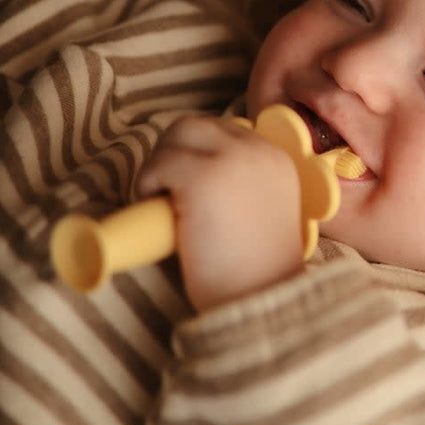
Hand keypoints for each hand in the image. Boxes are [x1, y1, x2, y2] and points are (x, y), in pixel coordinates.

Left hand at [135, 116, 305, 310]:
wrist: (260, 299)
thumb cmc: (255, 270)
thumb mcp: (262, 211)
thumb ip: (242, 184)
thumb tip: (190, 175)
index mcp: (276, 158)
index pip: (222, 131)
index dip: (196, 155)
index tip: (187, 188)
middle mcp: (258, 149)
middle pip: (194, 126)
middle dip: (173, 154)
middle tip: (170, 196)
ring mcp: (230, 159)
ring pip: (174, 138)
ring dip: (160, 168)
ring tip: (168, 207)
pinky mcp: (201, 176)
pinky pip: (158, 165)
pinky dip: (148, 186)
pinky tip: (164, 216)